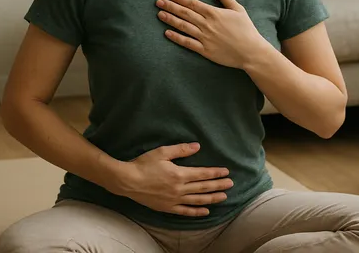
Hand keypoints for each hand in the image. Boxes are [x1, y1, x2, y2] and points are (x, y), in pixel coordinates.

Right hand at [116, 142, 232, 216]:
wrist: (127, 181)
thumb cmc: (144, 164)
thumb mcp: (162, 152)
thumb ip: (181, 150)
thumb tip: (197, 146)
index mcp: (179, 174)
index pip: (203, 174)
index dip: (216, 173)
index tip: (226, 172)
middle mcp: (179, 188)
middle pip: (203, 187)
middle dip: (218, 185)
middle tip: (231, 184)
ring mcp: (174, 200)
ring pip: (198, 200)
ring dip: (212, 198)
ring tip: (224, 197)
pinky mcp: (168, 207)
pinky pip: (185, 211)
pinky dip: (197, 211)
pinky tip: (206, 211)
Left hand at [156, 0, 268, 68]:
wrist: (251, 52)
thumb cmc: (246, 29)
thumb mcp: (238, 9)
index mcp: (215, 13)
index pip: (193, 3)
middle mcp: (207, 24)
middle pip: (185, 13)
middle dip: (170, 7)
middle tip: (158, 2)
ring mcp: (205, 38)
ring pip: (184, 27)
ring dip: (170, 20)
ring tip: (159, 14)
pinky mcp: (205, 50)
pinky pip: (187, 43)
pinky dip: (176, 37)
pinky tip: (167, 33)